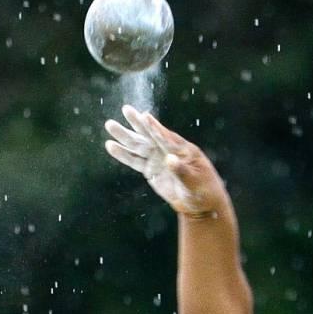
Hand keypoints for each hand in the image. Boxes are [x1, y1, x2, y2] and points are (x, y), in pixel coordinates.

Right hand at [104, 105, 227, 215]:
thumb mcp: (194, 182)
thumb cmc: (203, 190)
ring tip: (109, 124)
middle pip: (150, 135)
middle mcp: (168, 150)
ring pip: (138, 145)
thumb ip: (181, 170)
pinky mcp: (150, 169)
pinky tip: (111, 146)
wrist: (199, 204)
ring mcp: (158, 159)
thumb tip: (169, 159)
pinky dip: (122, 154)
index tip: (145, 116)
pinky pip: (134, 161)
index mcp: (182, 149)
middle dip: (137, 123)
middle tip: (126, 109)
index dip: (155, 128)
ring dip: (124, 136)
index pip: (166, 137)